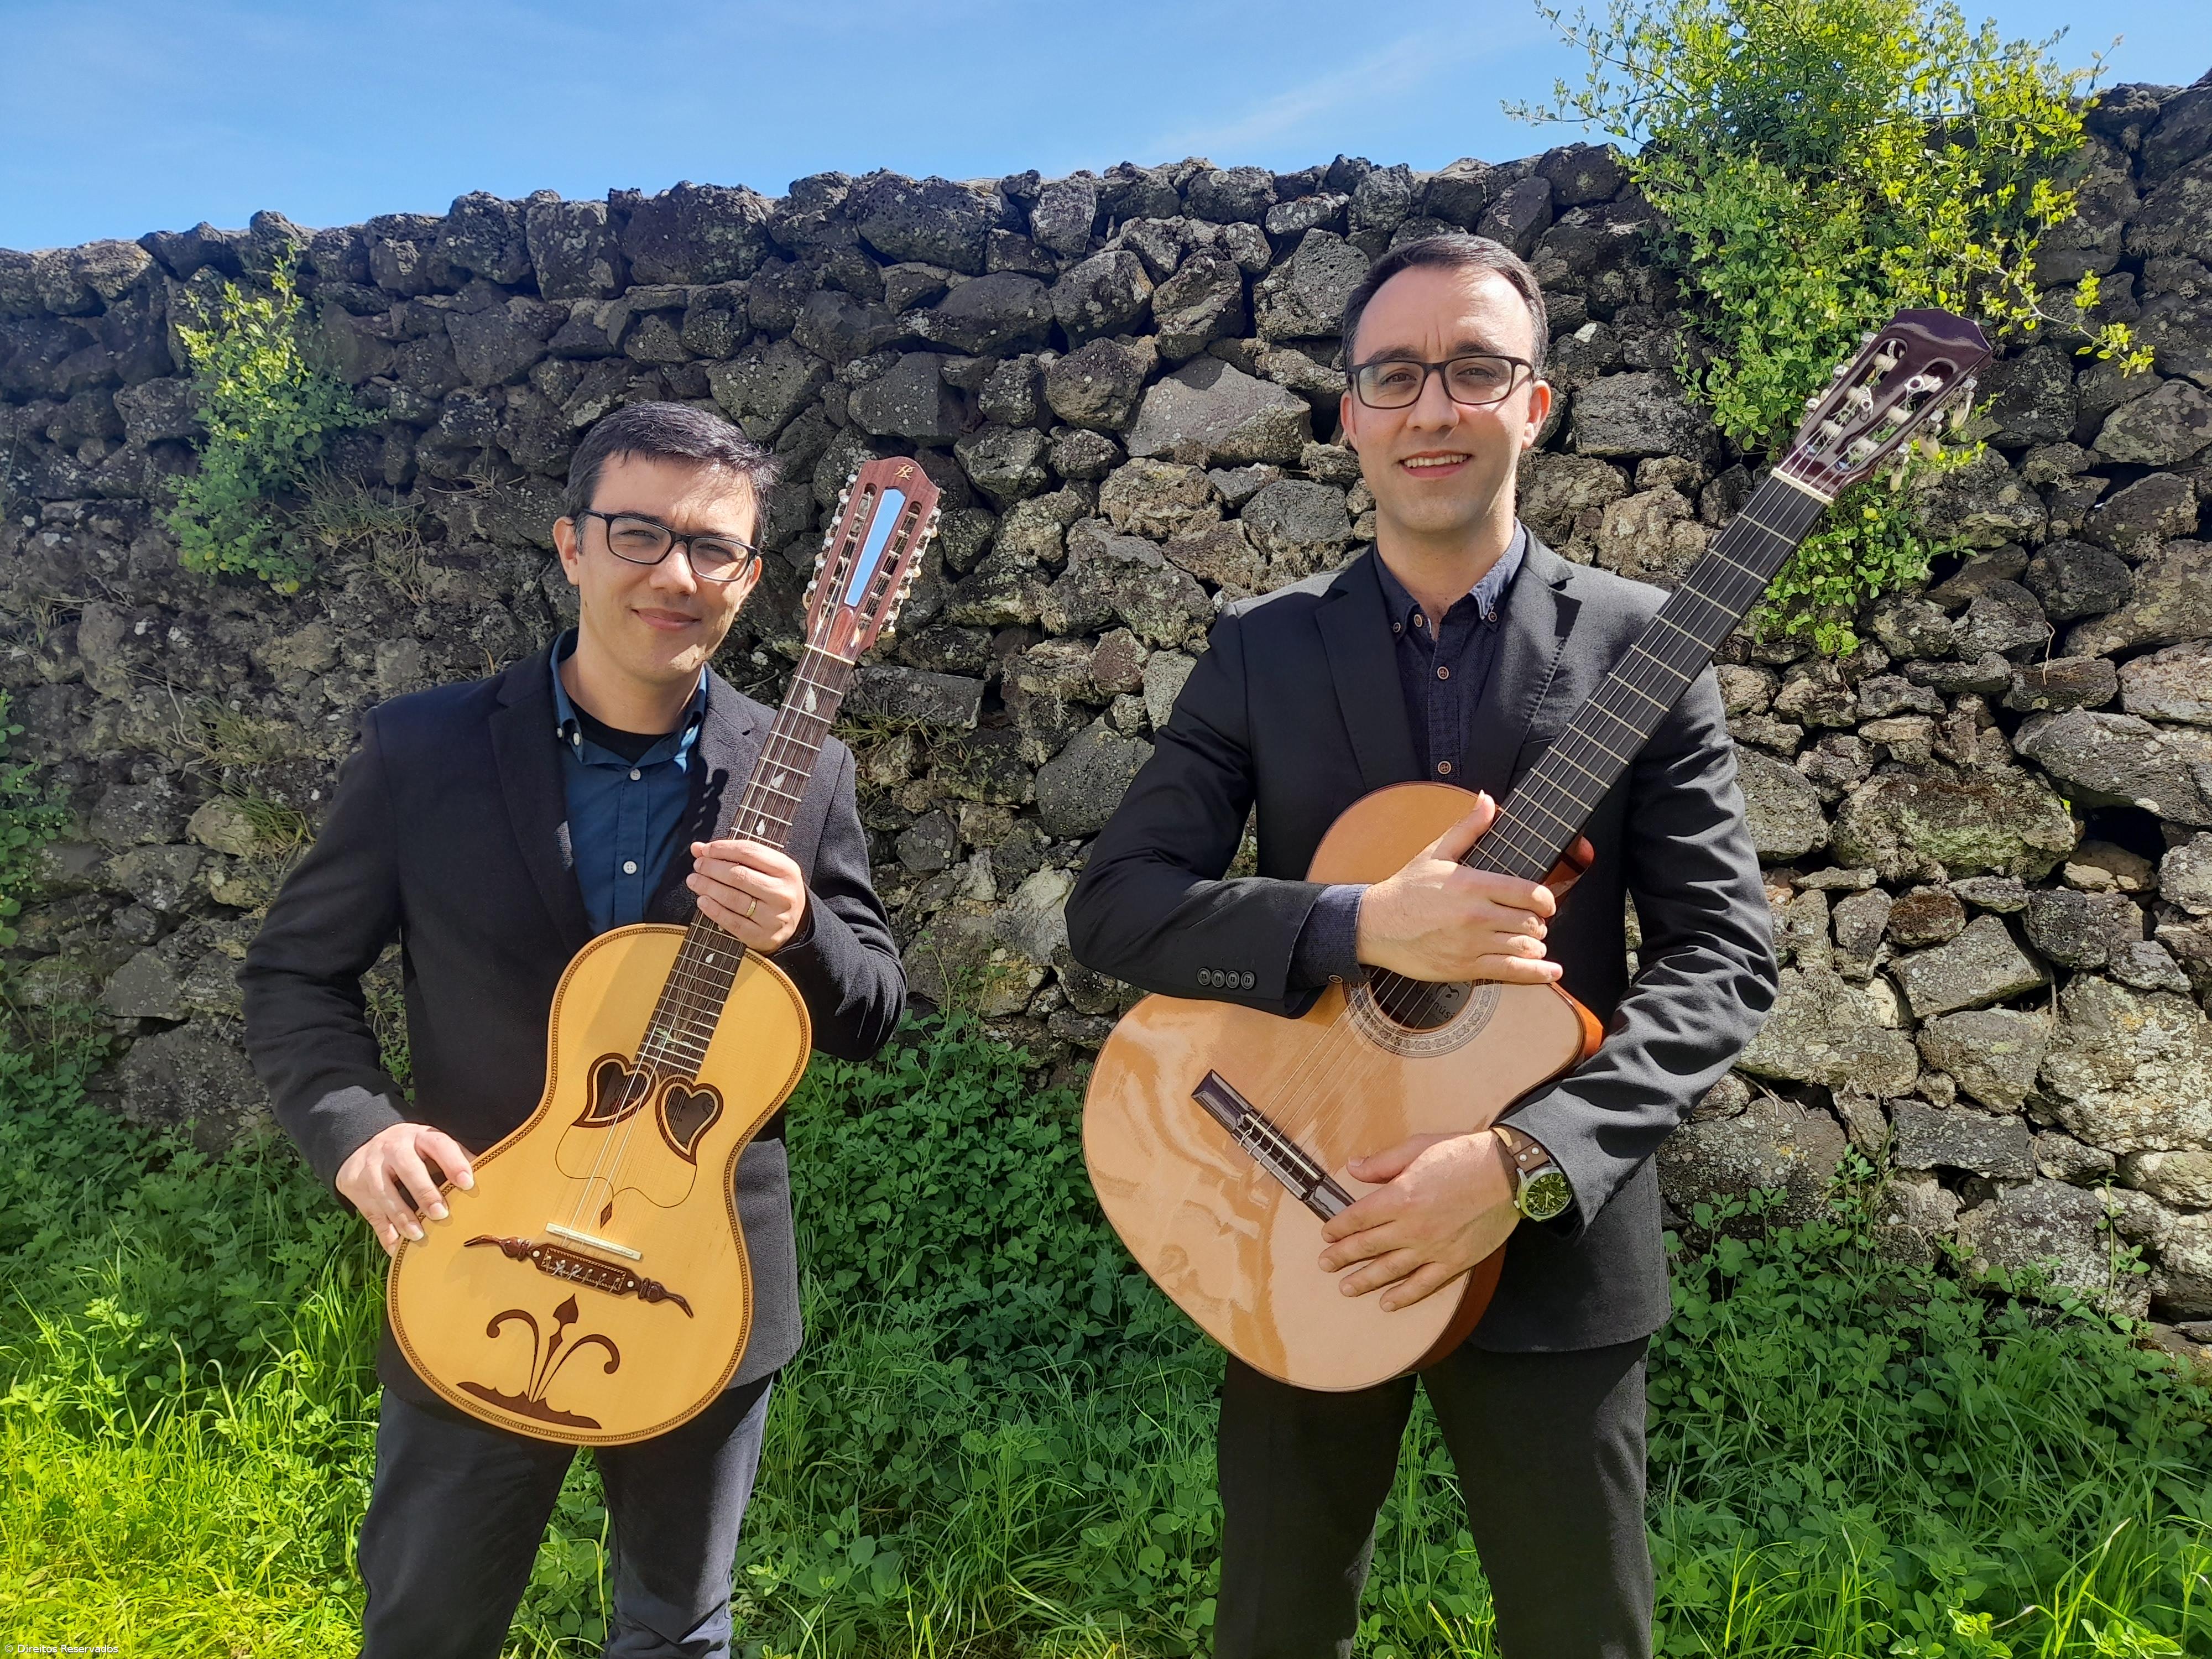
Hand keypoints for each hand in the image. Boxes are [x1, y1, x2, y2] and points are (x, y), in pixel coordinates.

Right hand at [336, 1122, 474, 1255]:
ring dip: (402, 1216)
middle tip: (441, 1214)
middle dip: (424, 1192)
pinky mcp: (356, 1188)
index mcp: (418, 1136)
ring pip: (385, 1193)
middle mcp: (393, 1149)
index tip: (468, 1183)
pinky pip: (371, 1213)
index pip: (438, 1144)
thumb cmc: (411, 1149)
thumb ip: (454, 1156)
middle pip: (408, 1169)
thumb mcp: (429, 1144)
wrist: (361, 1143)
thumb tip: (490, 1172)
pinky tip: (396, 1248)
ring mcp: (371, 1168)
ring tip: (418, 1235)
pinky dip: (384, 1233)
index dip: (453, 1162)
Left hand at [687, 838, 807, 949]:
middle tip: (698, 866)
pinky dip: (713, 910)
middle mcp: (782, 893)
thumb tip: (698, 848)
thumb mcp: (765, 868)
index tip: (704, 850)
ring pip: (733, 898)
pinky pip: (732, 922)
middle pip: (739, 875)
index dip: (722, 849)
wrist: (795, 923)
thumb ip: (735, 856)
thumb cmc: (774, 889)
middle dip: (712, 868)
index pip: (749, 852)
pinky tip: (702, 901)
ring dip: (708, 887)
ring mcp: (773, 916)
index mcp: (786, 869)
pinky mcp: (762, 936)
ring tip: (694, 881)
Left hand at [1317, 1131, 1517, 1310]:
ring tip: (1346, 1287)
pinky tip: (1388, 1302)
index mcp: (1399, 1197)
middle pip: (1367, 1246)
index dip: (1339, 1228)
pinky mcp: (1454, 1261)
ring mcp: (1432, 1248)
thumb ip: (1383, 1162)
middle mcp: (1411, 1227)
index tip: (1328, 1234)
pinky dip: (1404, 1296)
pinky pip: (1423, 1284)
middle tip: (1325, 1264)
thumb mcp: (1417, 1147)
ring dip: (1364, 1280)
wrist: (1508, 1173)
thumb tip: (1353, 1168)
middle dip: (1342, 1256)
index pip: (1358, 1218)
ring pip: (1390, 1269)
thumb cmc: (1463, 1155)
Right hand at [1354, 793, 1560, 983]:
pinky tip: (1550, 971)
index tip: (1546, 904)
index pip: (1528, 892)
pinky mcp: (1464, 967)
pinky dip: (1536, 972)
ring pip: (1524, 946)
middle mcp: (1476, 914)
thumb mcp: (1435, 853)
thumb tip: (1487, 800)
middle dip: (1538, 923)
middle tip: (1532, 923)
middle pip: (1531, 921)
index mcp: (1473, 884)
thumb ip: (1467, 827)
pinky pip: (1510, 971)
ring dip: (1535, 945)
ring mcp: (1471, 943)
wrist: (1375, 925)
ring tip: (1531, 943)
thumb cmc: (1405, 890)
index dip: (1545, 900)